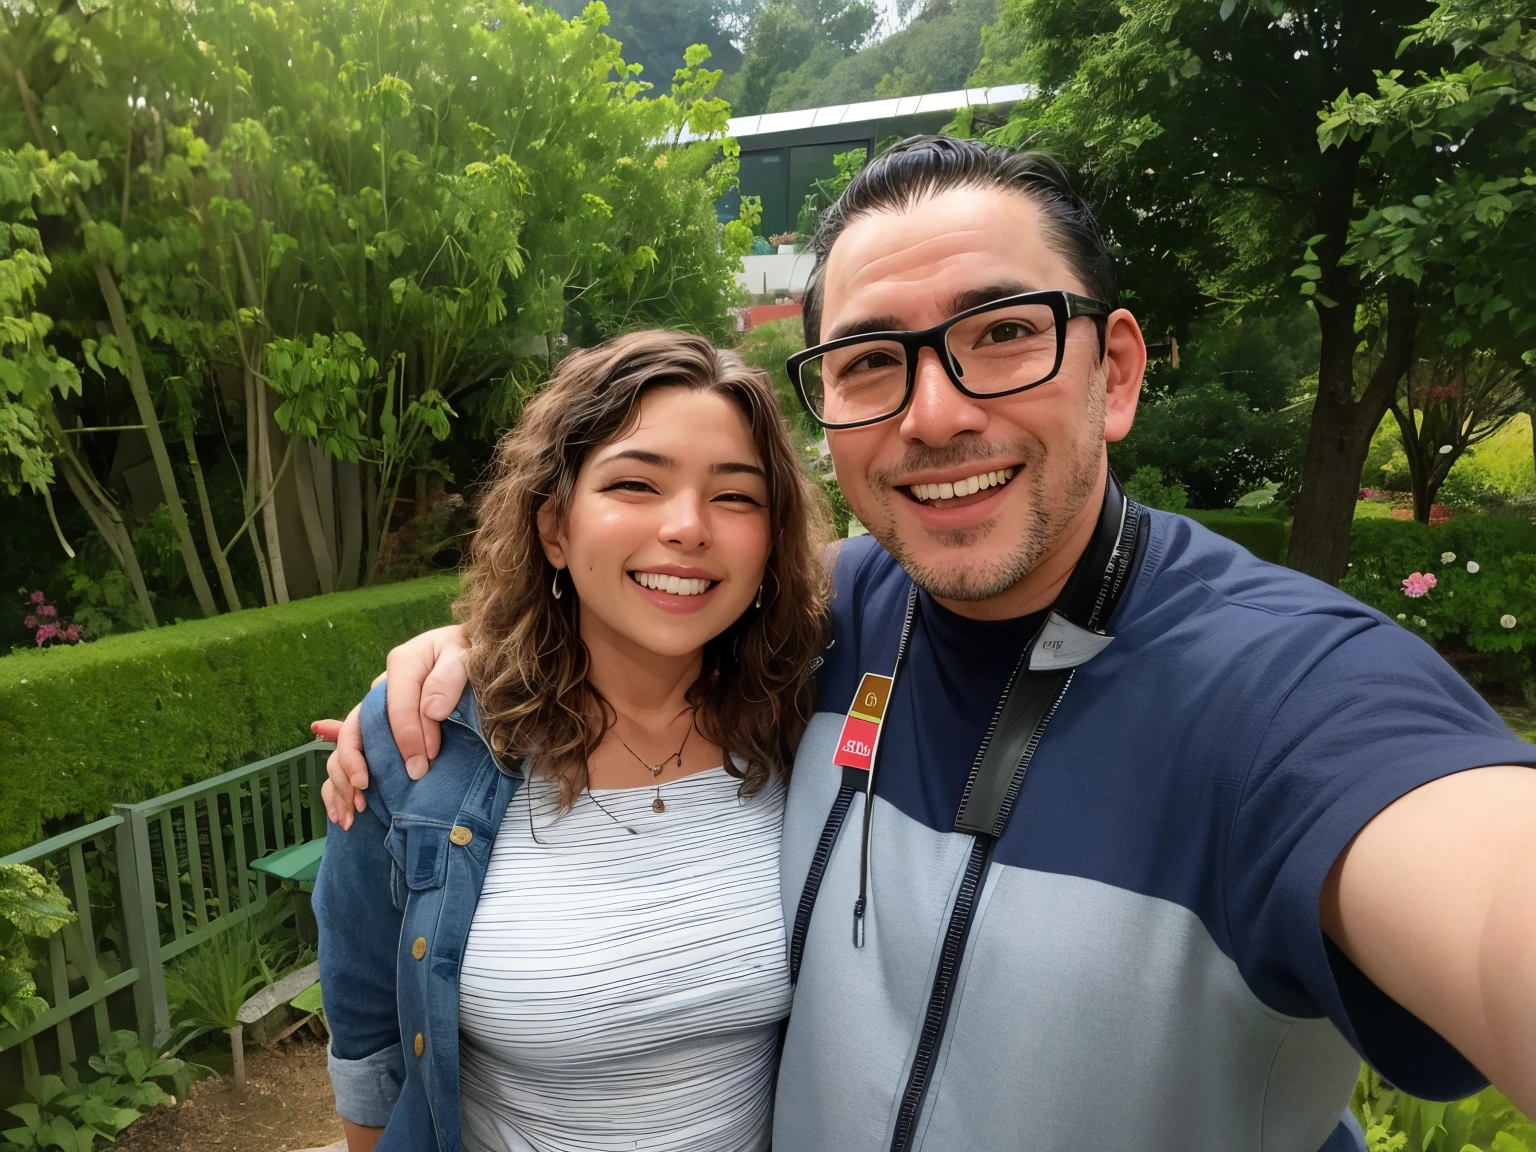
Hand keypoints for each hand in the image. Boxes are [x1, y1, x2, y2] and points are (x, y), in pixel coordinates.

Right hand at [312, 625, 470, 828]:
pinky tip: (349, 808)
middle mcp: (383, 686)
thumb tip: (431, 711)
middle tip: (366, 787)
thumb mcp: (467, 655)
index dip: (409, 738)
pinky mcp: (382, 725)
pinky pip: (354, 752)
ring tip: (353, 808)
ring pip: (347, 741)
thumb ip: (450, 678)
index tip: (423, 765)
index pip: (397, 707)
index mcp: (403, 664)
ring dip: (342, 775)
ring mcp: (379, 707)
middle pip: (356, 724)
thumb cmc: (474, 654)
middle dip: (356, 759)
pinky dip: (344, 781)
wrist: (476, 651)